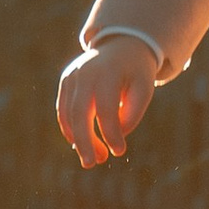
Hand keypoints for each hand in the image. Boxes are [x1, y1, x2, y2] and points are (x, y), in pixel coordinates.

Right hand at [57, 36, 157, 165]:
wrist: (122, 45)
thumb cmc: (136, 72)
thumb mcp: (144, 88)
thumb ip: (133, 112)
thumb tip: (115, 135)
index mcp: (109, 71)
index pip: (106, 107)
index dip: (111, 132)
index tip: (120, 152)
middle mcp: (86, 71)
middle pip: (80, 112)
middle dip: (85, 141)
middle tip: (92, 164)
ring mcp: (72, 75)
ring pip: (69, 114)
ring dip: (79, 139)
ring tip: (95, 158)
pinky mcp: (66, 81)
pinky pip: (63, 110)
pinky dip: (69, 129)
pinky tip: (81, 144)